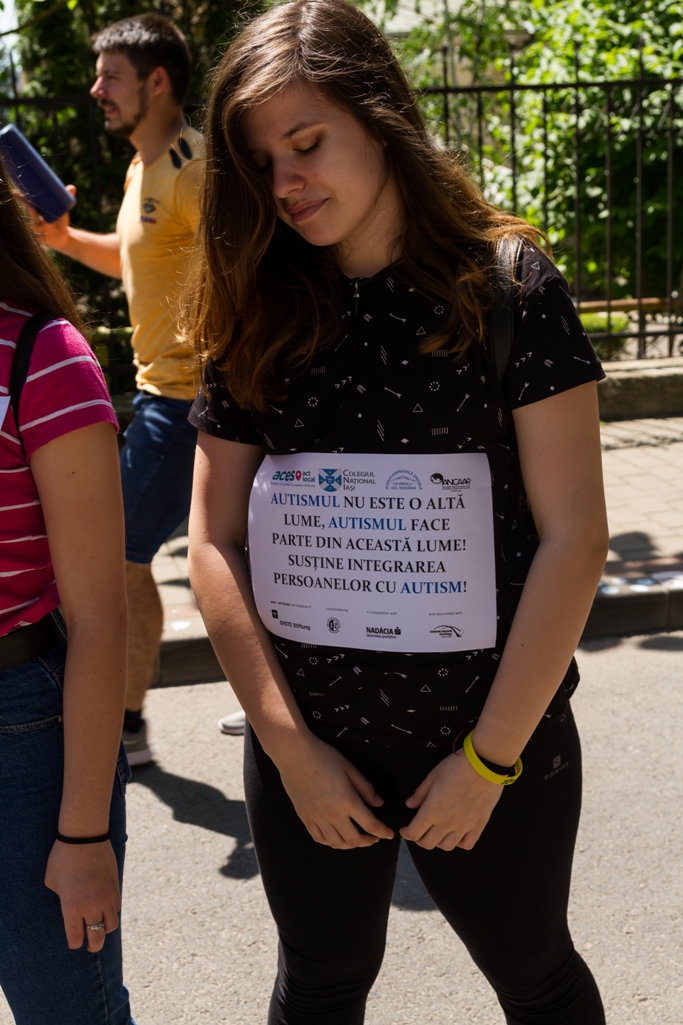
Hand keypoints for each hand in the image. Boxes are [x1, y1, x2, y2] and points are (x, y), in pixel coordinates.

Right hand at [18, 184, 75, 251]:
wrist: (64, 236)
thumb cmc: (60, 220)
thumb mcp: (63, 209)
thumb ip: (66, 198)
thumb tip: (72, 187)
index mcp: (38, 211)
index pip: (28, 204)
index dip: (21, 199)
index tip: (15, 192)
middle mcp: (36, 220)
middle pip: (31, 214)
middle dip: (30, 210)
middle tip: (30, 207)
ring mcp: (39, 230)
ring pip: (34, 227)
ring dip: (34, 226)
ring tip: (33, 224)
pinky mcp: (44, 239)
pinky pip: (40, 239)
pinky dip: (40, 239)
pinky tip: (38, 239)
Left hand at [45, 839, 120, 950]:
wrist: (85, 837)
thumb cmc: (62, 858)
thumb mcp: (52, 882)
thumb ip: (60, 899)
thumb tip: (67, 905)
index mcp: (72, 909)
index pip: (76, 939)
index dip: (74, 942)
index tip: (74, 941)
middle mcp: (91, 907)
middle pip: (97, 938)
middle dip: (93, 945)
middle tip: (91, 946)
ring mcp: (106, 897)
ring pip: (111, 925)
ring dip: (105, 928)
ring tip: (100, 927)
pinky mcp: (116, 887)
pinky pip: (116, 908)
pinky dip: (111, 912)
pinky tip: (105, 908)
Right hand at [276, 735, 394, 848]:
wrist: (294, 754)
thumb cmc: (323, 757)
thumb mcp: (349, 768)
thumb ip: (365, 788)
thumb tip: (378, 803)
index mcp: (348, 801)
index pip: (370, 825)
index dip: (383, 832)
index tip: (389, 834)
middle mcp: (333, 815)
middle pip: (354, 840)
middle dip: (368, 842)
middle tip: (374, 838)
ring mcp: (317, 818)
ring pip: (336, 843)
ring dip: (350, 845)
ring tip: (356, 839)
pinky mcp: (305, 817)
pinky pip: (319, 838)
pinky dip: (331, 842)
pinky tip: (335, 837)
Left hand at [400, 750, 503, 850]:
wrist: (484, 766)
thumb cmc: (457, 768)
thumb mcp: (433, 776)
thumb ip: (420, 793)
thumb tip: (410, 804)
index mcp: (432, 811)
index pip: (414, 833)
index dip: (406, 833)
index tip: (405, 829)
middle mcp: (446, 824)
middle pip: (428, 843)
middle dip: (419, 839)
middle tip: (419, 830)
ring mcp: (463, 827)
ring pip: (446, 846)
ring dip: (438, 842)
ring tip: (437, 832)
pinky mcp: (478, 825)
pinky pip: (467, 844)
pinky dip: (459, 843)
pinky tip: (457, 834)